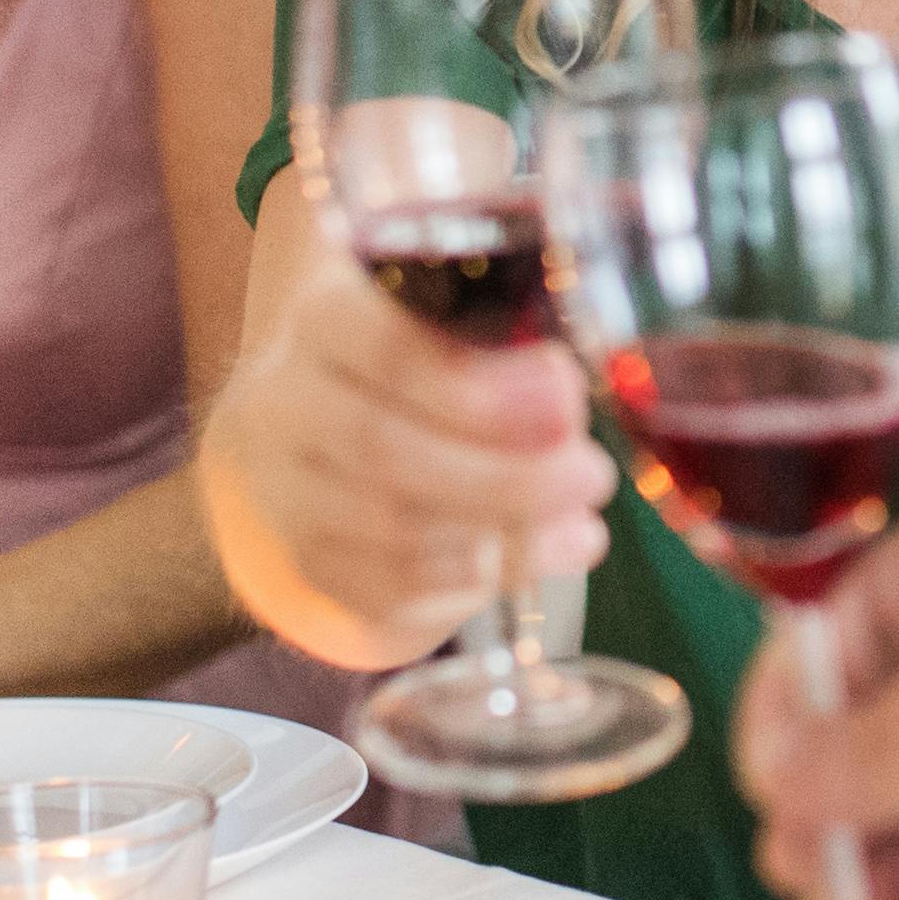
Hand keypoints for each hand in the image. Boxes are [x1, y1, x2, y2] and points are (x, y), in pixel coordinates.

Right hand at [198, 193, 619, 673]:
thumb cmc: (412, 359)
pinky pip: (392, 590)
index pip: (375, 342)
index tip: (566, 391)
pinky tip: (550, 552)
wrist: (308, 438)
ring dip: (507, 532)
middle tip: (593, 472)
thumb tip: (614, 343)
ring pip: (393, 530)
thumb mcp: (445, 309)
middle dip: (507, 472)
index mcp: (322, 316)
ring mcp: (287, 494)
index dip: (474, 380)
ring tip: (584, 518)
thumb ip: (509, 314)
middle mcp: (284, 404)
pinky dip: (482, 579)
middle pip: (385, 449)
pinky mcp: (312, 566)